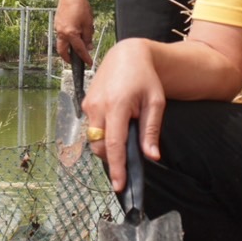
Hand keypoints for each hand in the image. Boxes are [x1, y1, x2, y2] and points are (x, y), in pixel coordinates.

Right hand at [54, 0, 94, 63]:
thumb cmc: (80, 6)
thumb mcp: (88, 23)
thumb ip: (88, 37)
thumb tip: (88, 47)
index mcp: (70, 33)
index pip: (79, 50)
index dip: (85, 58)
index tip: (90, 63)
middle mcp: (61, 32)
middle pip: (62, 51)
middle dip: (68, 58)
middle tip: (75, 62)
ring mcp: (58, 28)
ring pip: (61, 43)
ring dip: (67, 48)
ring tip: (76, 47)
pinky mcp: (57, 23)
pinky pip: (61, 35)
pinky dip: (67, 38)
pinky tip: (74, 34)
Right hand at [81, 39, 165, 190]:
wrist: (127, 55)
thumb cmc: (145, 78)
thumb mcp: (155, 103)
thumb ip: (151, 131)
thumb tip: (151, 156)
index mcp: (117, 106)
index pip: (114, 144)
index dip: (117, 168)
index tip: (119, 186)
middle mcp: (98, 106)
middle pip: (100, 146)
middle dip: (112, 157)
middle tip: (130, 154)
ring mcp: (88, 104)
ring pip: (94, 138)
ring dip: (107, 144)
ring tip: (125, 132)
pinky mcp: (85, 103)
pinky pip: (91, 127)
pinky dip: (103, 133)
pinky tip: (116, 123)